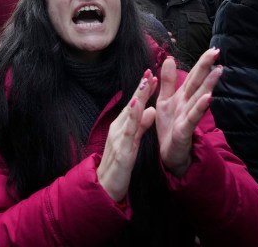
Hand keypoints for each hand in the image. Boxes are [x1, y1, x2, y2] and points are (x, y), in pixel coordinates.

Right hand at [97, 70, 157, 201]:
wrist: (106, 187)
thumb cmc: (119, 166)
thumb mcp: (133, 143)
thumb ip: (141, 126)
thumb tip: (150, 110)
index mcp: (123, 126)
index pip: (135, 105)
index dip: (143, 90)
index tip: (152, 75)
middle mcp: (118, 128)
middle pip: (132, 104)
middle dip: (140, 88)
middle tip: (149, 71)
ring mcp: (118, 137)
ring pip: (130, 114)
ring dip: (138, 97)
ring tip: (146, 82)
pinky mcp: (122, 149)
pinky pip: (128, 131)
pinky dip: (133, 117)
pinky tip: (138, 106)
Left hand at [155, 48, 221, 177]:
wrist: (169, 155)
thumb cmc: (169, 128)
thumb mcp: (165, 101)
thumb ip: (168, 81)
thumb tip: (169, 58)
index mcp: (182, 97)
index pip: (194, 77)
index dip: (202, 63)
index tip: (213, 49)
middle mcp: (188, 105)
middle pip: (199, 83)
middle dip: (207, 68)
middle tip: (217, 52)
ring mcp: (188, 117)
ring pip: (199, 98)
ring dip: (208, 85)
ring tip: (218, 71)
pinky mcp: (184, 130)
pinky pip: (192, 117)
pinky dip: (200, 107)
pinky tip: (209, 98)